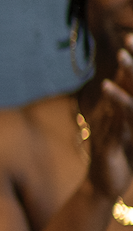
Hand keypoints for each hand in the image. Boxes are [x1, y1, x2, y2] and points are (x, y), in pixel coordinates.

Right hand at [86, 37, 132, 204]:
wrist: (101, 185)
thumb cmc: (118, 158)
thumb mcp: (126, 132)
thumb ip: (126, 114)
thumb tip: (128, 96)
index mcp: (117, 112)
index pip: (126, 83)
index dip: (131, 65)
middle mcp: (111, 116)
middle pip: (120, 86)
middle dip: (127, 65)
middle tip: (127, 44)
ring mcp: (108, 129)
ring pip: (116, 102)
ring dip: (120, 83)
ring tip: (124, 65)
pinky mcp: (108, 145)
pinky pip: (114, 127)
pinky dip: (117, 113)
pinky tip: (120, 103)